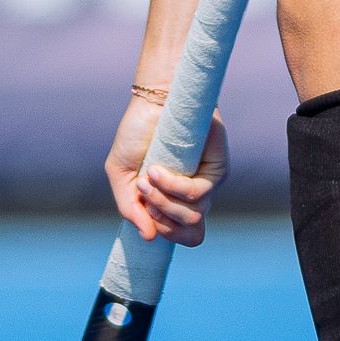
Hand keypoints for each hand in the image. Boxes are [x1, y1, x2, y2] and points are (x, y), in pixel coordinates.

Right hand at [103, 88, 229, 245]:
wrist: (153, 101)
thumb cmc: (137, 135)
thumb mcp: (121, 176)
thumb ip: (131, 209)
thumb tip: (149, 239)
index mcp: (177, 201)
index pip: (187, 236)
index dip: (167, 234)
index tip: (145, 211)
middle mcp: (196, 195)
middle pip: (191, 233)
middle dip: (161, 219)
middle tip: (143, 192)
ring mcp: (208, 182)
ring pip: (193, 216)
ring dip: (162, 202)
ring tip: (146, 178)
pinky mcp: (217, 168)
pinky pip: (196, 193)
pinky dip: (171, 186)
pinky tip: (155, 171)